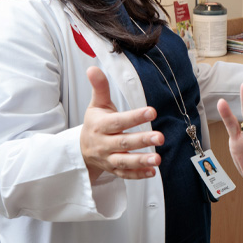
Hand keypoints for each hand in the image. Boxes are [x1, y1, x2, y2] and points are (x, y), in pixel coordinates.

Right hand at [80, 67, 163, 182]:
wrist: (81, 150)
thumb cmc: (94, 124)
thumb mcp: (96, 105)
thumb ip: (99, 87)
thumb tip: (93, 68)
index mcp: (101, 125)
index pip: (119, 121)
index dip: (135, 117)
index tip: (152, 111)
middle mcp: (104, 144)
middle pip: (123, 143)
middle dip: (142, 140)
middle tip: (161, 137)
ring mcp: (109, 159)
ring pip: (125, 161)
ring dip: (141, 161)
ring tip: (158, 159)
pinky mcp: (114, 170)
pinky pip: (125, 174)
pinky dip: (138, 175)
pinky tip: (152, 172)